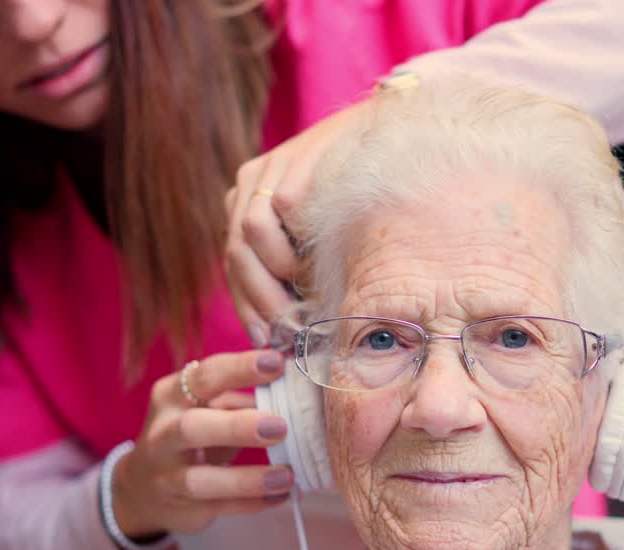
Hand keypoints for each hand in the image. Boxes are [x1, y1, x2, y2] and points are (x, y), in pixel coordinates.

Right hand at [111, 350, 290, 538]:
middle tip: (279, 427)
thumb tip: (291, 390)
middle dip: (237, 426)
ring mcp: (168, 475)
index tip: (277, 363)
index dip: (240, 368)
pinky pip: (220, 507)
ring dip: (248, 479)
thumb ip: (240, 399)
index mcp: (171, 397)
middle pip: (192, 427)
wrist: (143, 487)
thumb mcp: (204, 408)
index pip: (204, 376)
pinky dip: (253, 503)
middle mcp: (163, 434)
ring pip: (201, 479)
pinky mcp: (183, 508)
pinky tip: (281, 495)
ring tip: (286, 476)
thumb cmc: (189, 435)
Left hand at [223, 102, 369, 345]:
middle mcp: (248, 186)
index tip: (267, 341)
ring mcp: (267, 170)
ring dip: (278, 270)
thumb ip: (298, 268)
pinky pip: (283, 210)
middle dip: (261, 299)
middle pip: (235, 253)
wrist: (389, 133)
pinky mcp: (291, 160)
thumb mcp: (321, 235)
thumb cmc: (362, 194)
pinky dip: (298, 239)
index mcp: (248, 204)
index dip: (248, 308)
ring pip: (249, 234)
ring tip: (307, 286)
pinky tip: (320, 256)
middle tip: (288, 328)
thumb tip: (290, 332)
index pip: (234, 266)